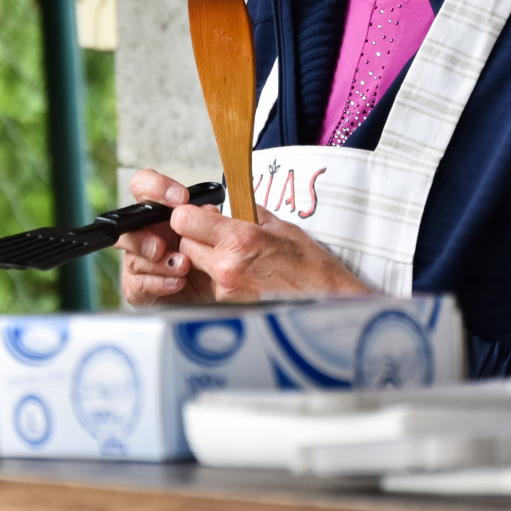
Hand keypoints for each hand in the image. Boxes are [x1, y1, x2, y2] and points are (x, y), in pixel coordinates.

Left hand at [119, 168, 370, 304]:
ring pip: (195, 264)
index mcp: (239, 240)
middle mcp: (226, 267)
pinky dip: (217, 276)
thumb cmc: (309, 266)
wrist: (326, 301)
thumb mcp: (280, 226)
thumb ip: (247, 213)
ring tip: (234, 255)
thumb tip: (227, 205)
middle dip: (196, 235)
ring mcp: (225, 289)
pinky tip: (241, 273)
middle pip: (185, 243)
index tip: (201, 214)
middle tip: (217, 234)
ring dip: (205, 256)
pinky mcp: (228, 305)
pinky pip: (209, 283)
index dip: (188, 214)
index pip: (184, 219)